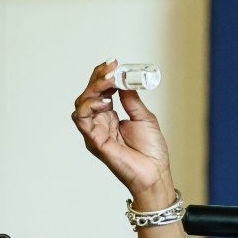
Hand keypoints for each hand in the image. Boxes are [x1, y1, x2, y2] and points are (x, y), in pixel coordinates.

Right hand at [72, 59, 173, 199]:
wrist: (155, 173)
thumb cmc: (151, 151)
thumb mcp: (144, 118)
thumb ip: (131, 100)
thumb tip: (123, 81)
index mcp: (110, 116)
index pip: (100, 91)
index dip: (104, 76)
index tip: (114, 63)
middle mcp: (99, 122)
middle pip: (89, 94)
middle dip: (98, 78)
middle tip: (111, 68)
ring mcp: (95, 131)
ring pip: (82, 103)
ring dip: (93, 89)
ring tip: (108, 82)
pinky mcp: (93, 140)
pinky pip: (82, 119)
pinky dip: (89, 106)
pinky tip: (104, 101)